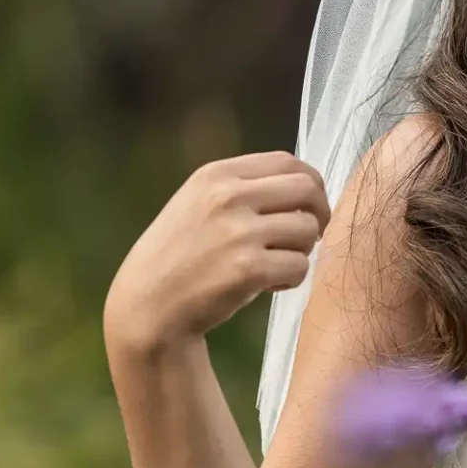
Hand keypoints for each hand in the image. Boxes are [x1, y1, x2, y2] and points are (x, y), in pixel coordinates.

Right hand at [104, 151, 330, 355]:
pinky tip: (267, 285)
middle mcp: (228, 197)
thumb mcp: (198, 203)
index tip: (309, 206)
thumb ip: (243, 188)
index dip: (311, 183)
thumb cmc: (179, 256)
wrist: (148, 305)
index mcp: (216, 174)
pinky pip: (300, 266)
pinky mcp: (248, 269)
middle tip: (310, 235)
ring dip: (302, 250)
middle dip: (319, 213)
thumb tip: (307, 185)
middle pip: (307, 189)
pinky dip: (291, 279)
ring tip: (276, 263)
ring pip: (308, 230)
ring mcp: (238, 232)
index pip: (287, 162)